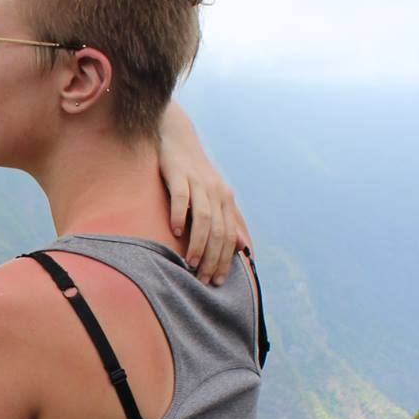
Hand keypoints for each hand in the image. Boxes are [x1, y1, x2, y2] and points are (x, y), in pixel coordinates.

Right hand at [157, 102, 250, 283]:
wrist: (177, 138)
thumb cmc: (194, 172)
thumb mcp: (214, 196)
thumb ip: (228, 220)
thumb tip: (242, 246)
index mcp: (226, 199)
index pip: (229, 235)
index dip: (224, 259)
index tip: (216, 280)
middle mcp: (216, 192)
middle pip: (219, 230)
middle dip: (213, 257)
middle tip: (203, 278)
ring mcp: (198, 183)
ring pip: (203, 218)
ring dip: (198, 243)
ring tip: (190, 263)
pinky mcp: (179, 175)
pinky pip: (182, 198)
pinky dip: (180, 216)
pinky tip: (176, 232)